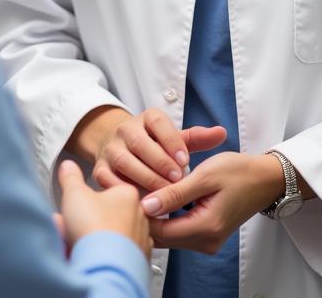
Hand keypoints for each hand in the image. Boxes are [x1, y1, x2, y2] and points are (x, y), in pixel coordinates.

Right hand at [56, 159, 151, 258]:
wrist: (105, 265)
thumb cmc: (95, 228)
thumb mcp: (75, 193)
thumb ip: (71, 176)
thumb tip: (68, 166)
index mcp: (128, 194)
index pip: (108, 190)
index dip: (89, 199)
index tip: (80, 207)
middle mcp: (140, 215)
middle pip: (110, 213)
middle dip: (90, 220)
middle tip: (75, 226)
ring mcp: (141, 239)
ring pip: (115, 234)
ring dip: (98, 237)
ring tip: (80, 243)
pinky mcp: (139, 260)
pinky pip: (120, 253)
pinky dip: (108, 254)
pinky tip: (94, 255)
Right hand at [92, 109, 226, 193]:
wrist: (123, 151)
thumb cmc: (158, 149)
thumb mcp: (177, 140)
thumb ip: (198, 139)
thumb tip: (221, 132)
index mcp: (146, 118)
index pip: (158, 123)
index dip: (172, 141)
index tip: (186, 162)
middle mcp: (125, 130)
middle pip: (140, 143)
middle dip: (160, 163)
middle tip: (177, 181)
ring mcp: (111, 149)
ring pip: (125, 161)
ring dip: (145, 178)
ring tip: (164, 194)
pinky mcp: (100, 169)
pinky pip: (109, 180)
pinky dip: (124, 191)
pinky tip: (142, 203)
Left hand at [139, 152, 284, 254]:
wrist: (264, 179)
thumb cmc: (238, 172)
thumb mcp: (204, 176)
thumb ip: (174, 193)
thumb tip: (146, 206)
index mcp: (206, 228)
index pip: (160, 231)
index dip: (141, 213)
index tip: (130, 190)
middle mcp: (206, 242)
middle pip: (162, 237)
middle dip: (145, 215)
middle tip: (134, 188)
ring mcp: (207, 241)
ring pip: (168, 235)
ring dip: (155, 216)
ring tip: (146, 189)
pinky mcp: (206, 236)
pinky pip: (177, 231)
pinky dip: (166, 217)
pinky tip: (160, 197)